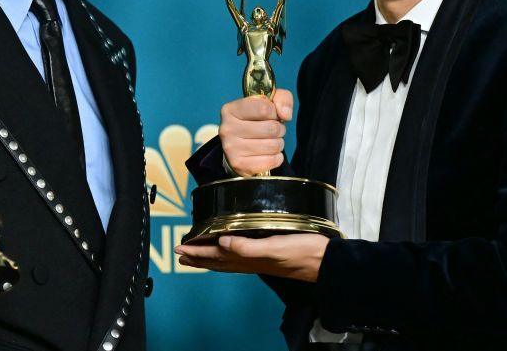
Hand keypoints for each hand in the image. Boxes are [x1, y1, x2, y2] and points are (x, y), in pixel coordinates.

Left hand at [175, 233, 329, 282]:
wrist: (325, 262)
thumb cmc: (302, 253)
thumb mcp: (274, 248)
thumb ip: (247, 247)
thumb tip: (222, 243)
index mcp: (249, 259)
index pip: (216, 256)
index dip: (198, 252)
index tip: (181, 248)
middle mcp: (251, 260)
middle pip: (218, 260)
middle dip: (199, 256)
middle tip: (181, 253)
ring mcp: (259, 259)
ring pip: (227, 260)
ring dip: (210, 257)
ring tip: (197, 255)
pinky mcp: (267, 255)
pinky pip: (239, 257)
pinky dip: (228, 255)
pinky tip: (230, 250)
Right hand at [219, 89, 292, 175]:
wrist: (239, 147)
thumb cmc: (256, 120)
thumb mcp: (268, 102)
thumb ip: (282, 98)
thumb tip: (285, 114)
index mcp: (230, 110)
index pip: (264, 108)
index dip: (274, 112)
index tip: (271, 115)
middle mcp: (227, 128)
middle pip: (271, 128)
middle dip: (279, 129)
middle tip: (273, 130)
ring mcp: (231, 148)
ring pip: (273, 145)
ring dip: (278, 143)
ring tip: (270, 141)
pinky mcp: (239, 165)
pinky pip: (271, 161)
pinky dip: (276, 158)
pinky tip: (268, 154)